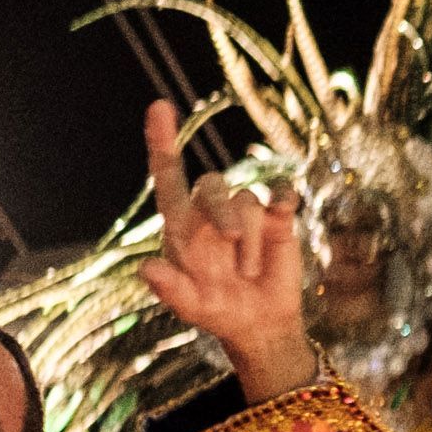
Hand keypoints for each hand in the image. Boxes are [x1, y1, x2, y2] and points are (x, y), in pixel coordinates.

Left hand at [133, 101, 316, 402]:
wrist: (263, 324)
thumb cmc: (219, 313)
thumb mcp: (192, 308)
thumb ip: (170, 290)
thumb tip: (146, 268)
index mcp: (182, 226)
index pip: (168, 177)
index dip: (162, 142)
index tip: (159, 107)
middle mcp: (211, 212)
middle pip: (211, 185)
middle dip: (220, 211)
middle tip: (231, 244)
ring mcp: (246, 213)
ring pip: (246, 200)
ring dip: (250, 238)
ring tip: (249, 273)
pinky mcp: (278, 218)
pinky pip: (280, 196)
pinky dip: (283, 200)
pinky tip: (285, 212)